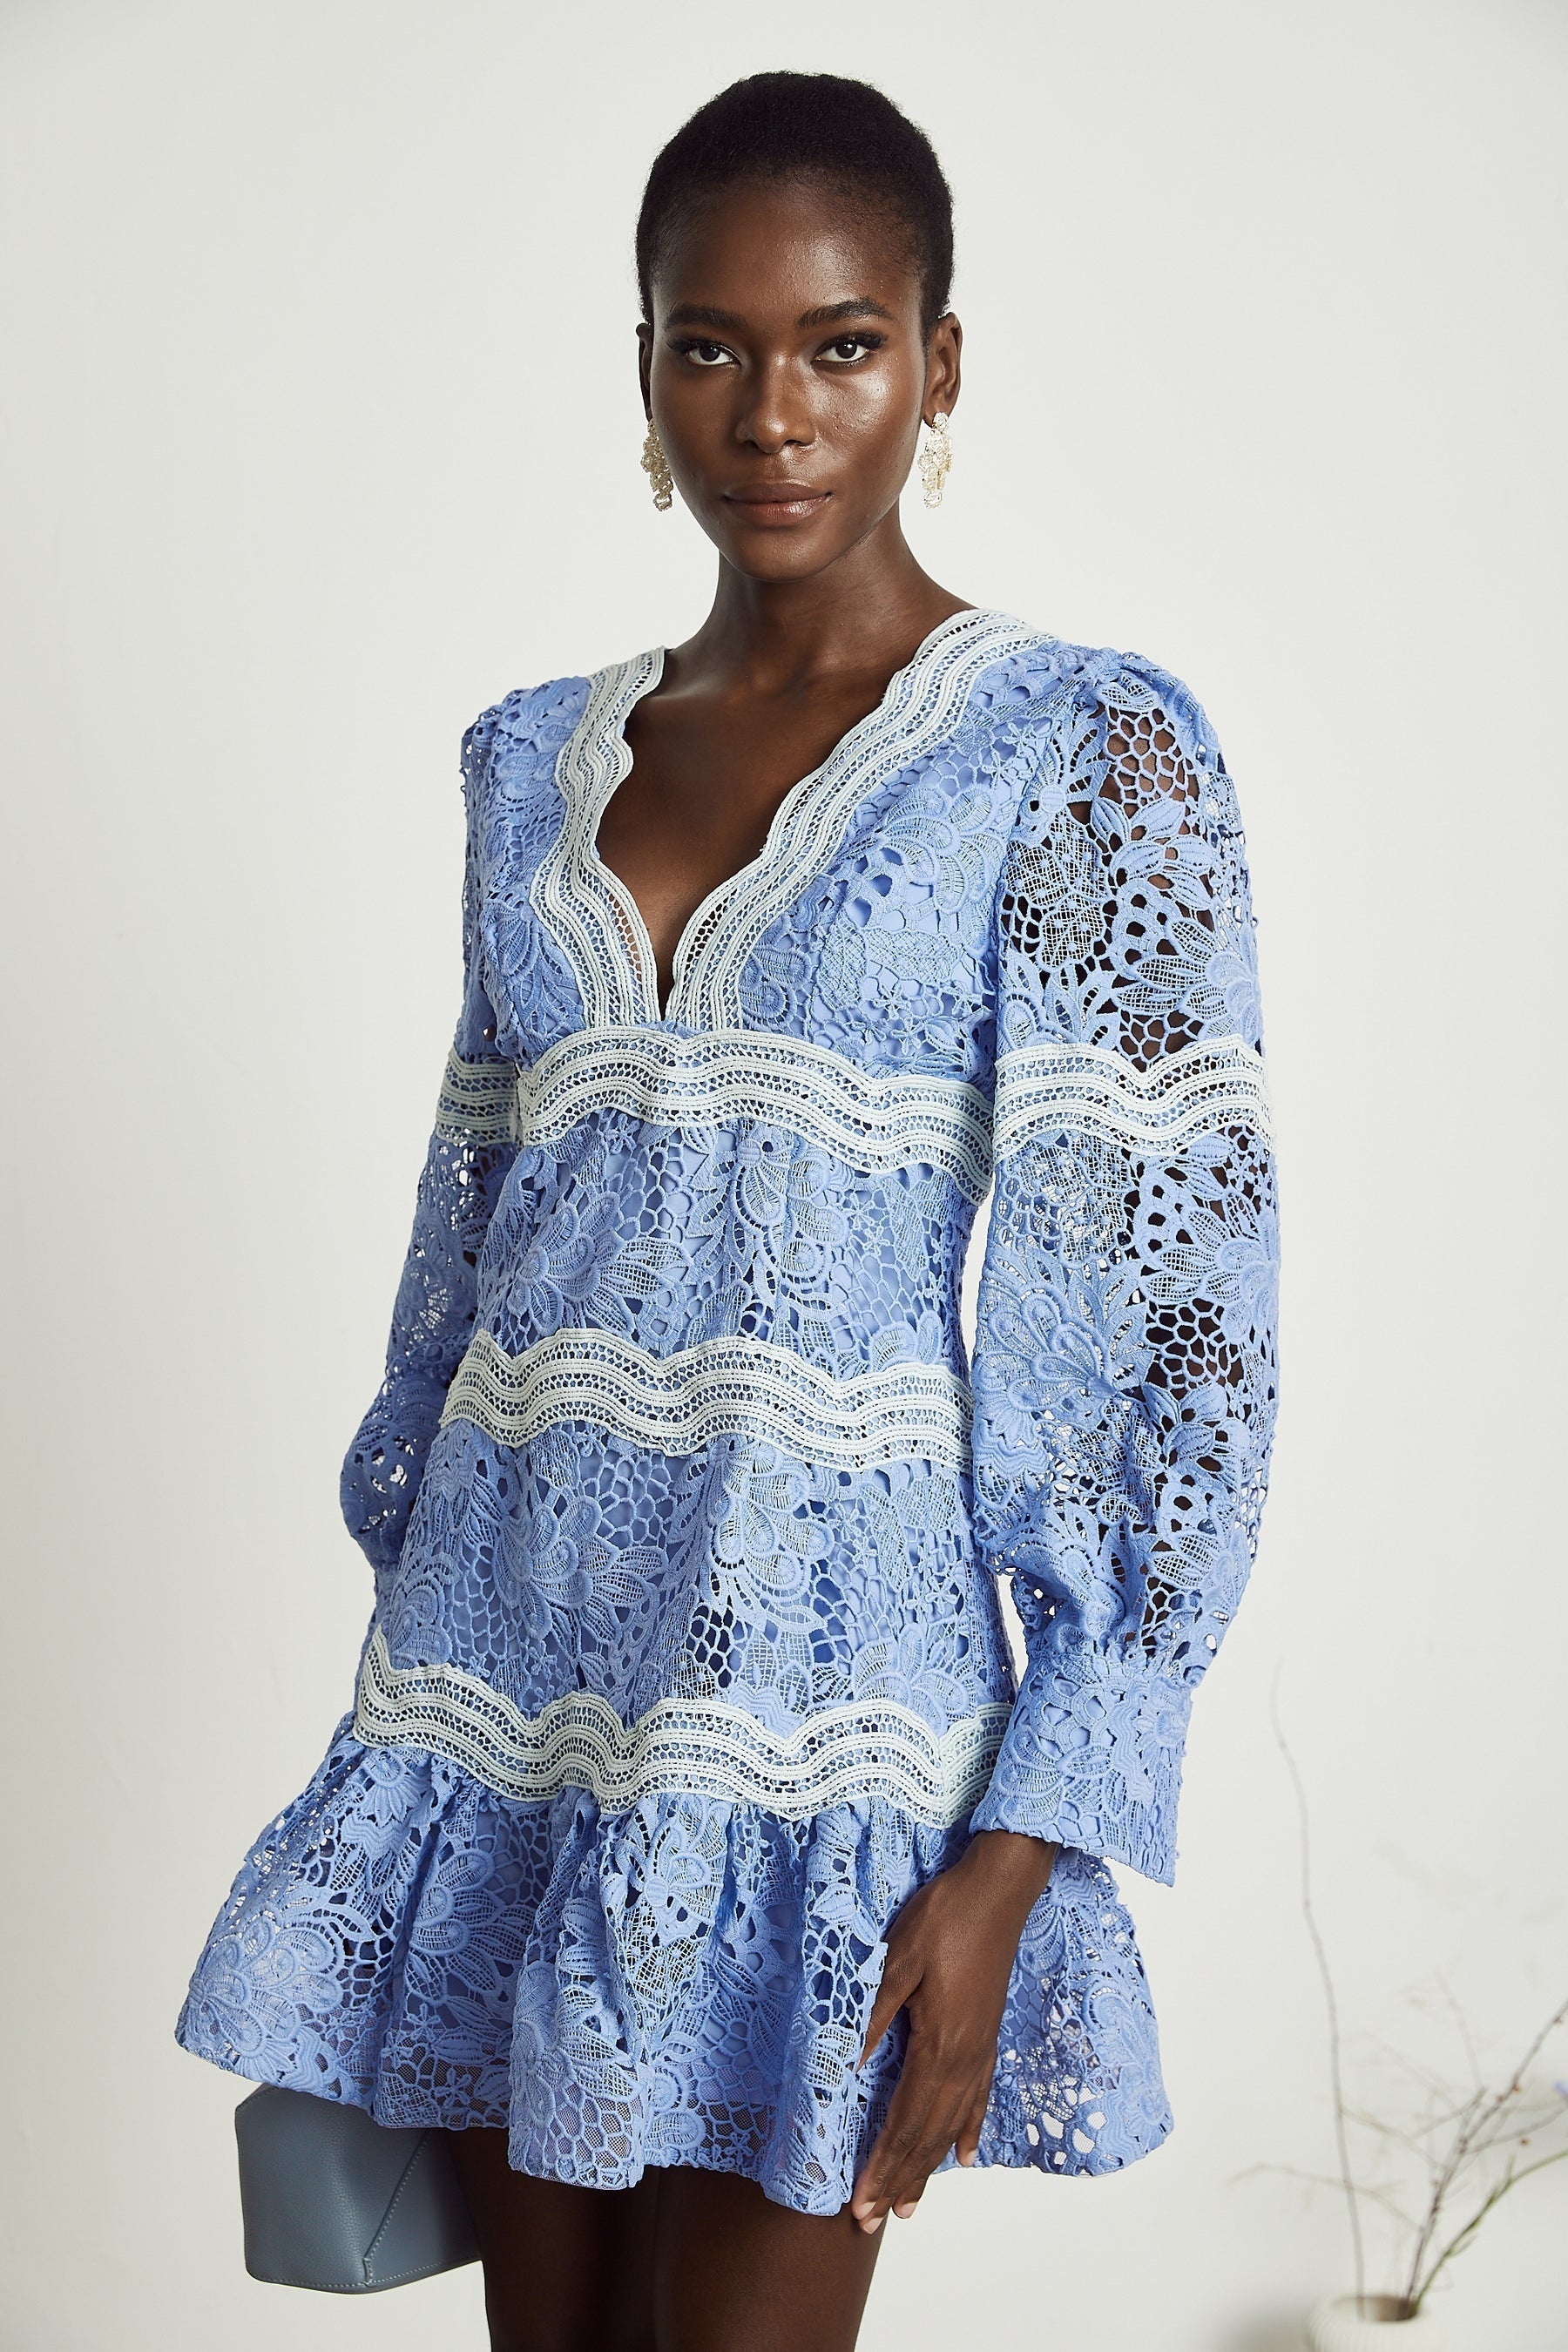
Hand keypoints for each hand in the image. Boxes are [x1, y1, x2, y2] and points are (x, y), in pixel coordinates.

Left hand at [849, 1828, 1056, 2233]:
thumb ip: (871, 2014)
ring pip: (953, 2123)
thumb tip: (844, 2067)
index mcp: (940, 2044)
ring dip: (928, 2166)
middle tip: (871, 2221)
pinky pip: (979, 2096)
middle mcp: (965, 2058)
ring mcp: (981, 2048)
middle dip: (898, 2179)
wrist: (999, 1888)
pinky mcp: (988, 2034)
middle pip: (929, 2134)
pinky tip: (964, 2156)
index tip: (860, 2204)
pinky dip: (968, 2130)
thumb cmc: (945, 1916)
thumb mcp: (896, 1958)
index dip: (881, 2166)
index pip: (905, 2122)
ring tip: (909, 2205)